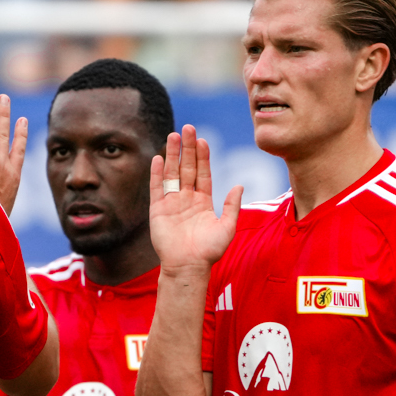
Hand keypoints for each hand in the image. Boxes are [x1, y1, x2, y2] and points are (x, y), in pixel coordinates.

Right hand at [148, 127, 241, 275]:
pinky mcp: (158, 210)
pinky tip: (158, 158)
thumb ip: (232, 206)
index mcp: (203, 201)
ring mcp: (171, 203)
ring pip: (172, 173)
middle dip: (187, 148)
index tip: (203, 140)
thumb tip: (239, 185)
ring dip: (173, 155)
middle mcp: (187, 199)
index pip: (203, 173)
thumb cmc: (209, 251)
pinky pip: (157, 188)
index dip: (203, 156)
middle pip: (187, 168)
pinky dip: (157, 173)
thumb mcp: (227, 227)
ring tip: (173, 135)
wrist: (188, 267)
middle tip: (188, 128)